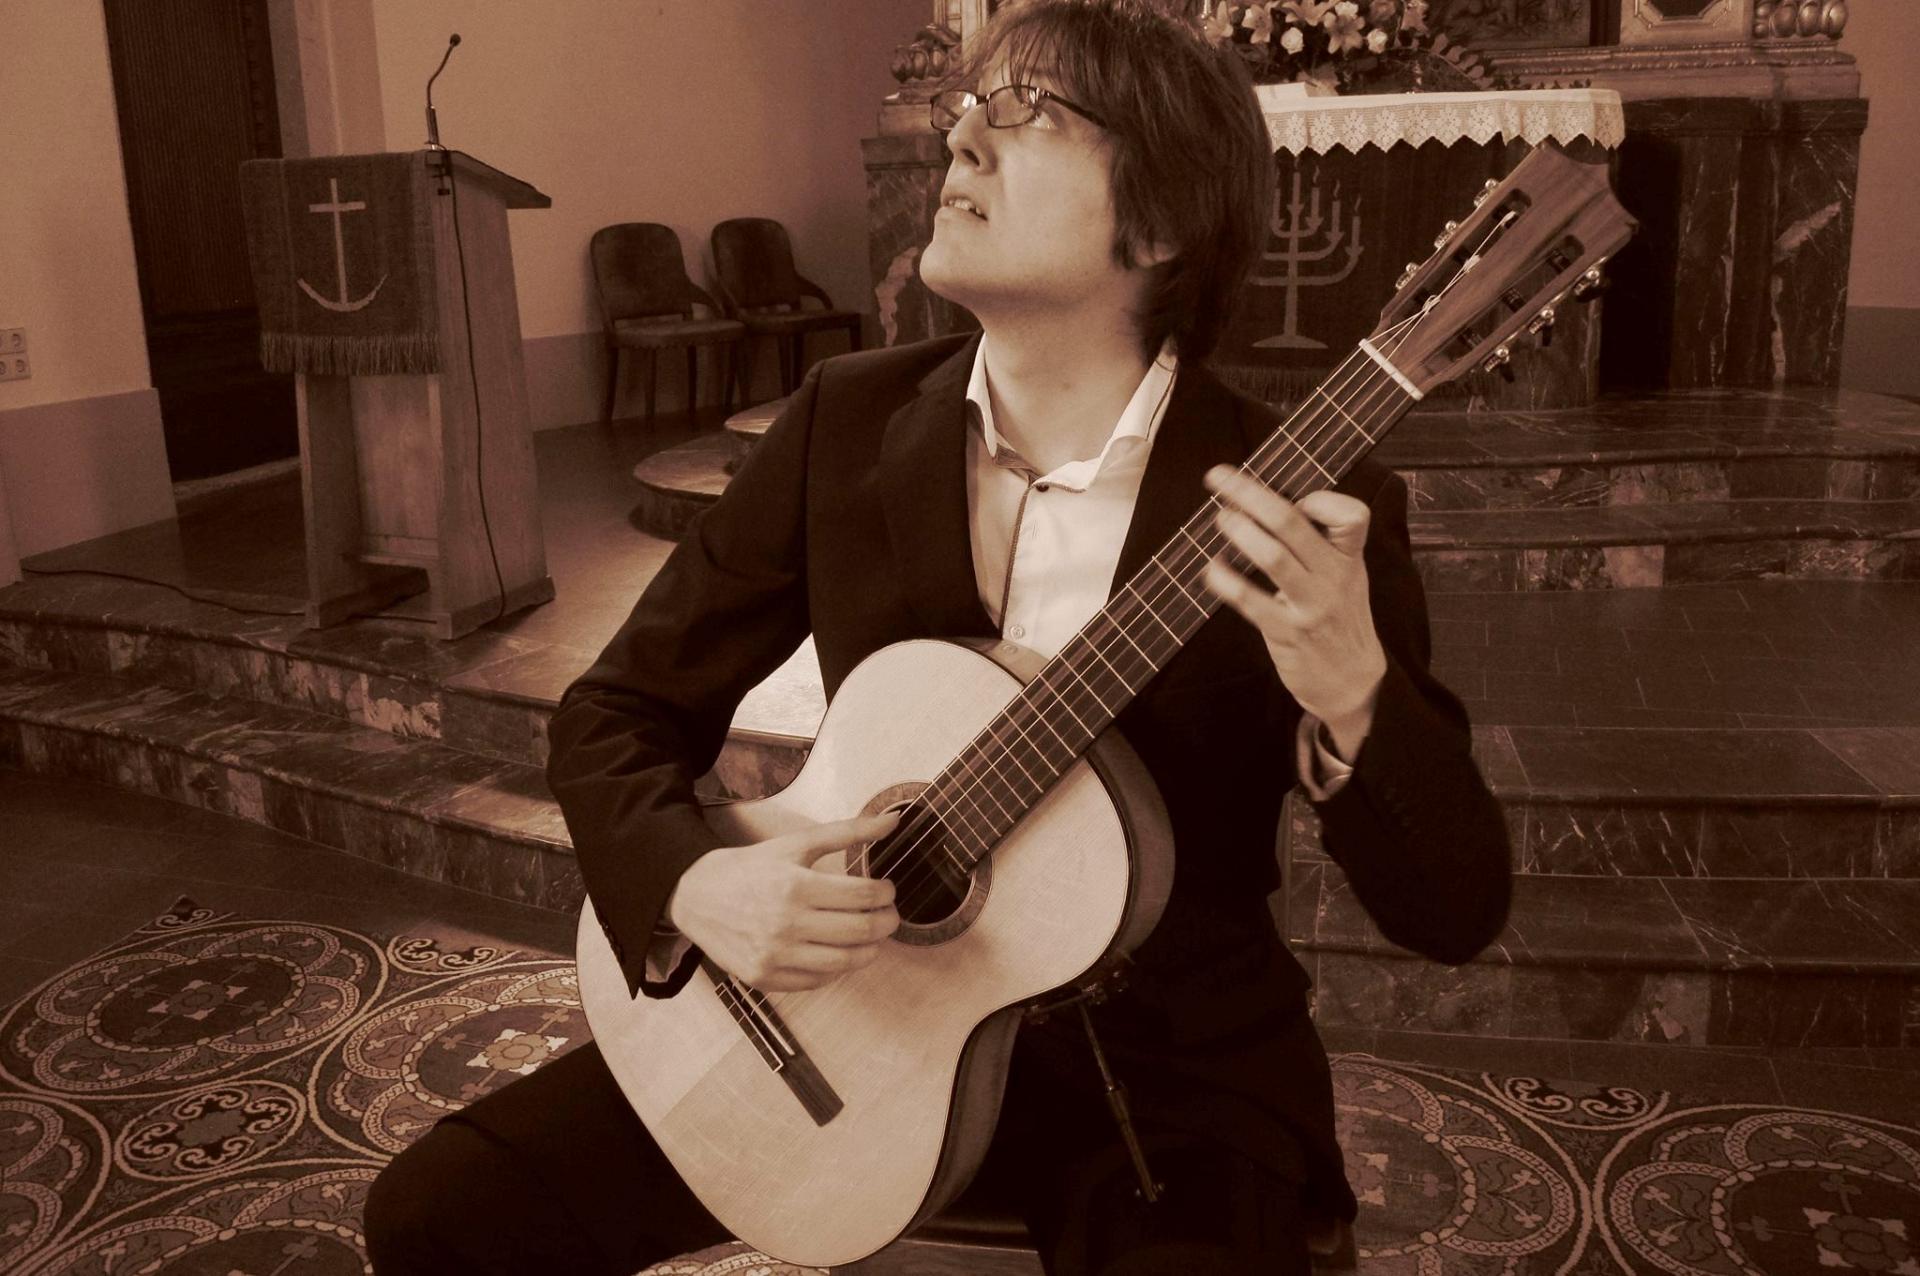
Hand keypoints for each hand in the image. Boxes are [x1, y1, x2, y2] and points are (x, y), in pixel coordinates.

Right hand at [666, 812, 900, 991]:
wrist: (696, 894)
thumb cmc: (752, 867)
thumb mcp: (796, 844)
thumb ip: (848, 832)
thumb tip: (894, 820)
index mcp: (795, 886)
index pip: (862, 895)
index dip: (886, 894)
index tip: (888, 891)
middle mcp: (785, 924)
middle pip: (859, 931)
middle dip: (886, 922)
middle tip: (890, 915)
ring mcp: (773, 955)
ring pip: (843, 962)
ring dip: (869, 951)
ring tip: (872, 938)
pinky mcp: (763, 978)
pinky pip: (816, 981)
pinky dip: (836, 969)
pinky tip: (840, 952)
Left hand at [1202, 466, 1386, 757]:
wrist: (1354, 682)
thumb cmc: (1339, 620)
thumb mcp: (1346, 576)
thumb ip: (1321, 544)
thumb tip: (1268, 504)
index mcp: (1349, 558)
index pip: (1351, 514)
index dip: (1321, 497)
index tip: (1292, 493)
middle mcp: (1333, 577)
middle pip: (1293, 523)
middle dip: (1251, 494)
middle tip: (1219, 477)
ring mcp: (1311, 605)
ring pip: (1273, 557)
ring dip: (1240, 532)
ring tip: (1219, 518)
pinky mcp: (1287, 632)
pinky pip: (1250, 601)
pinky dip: (1226, 581)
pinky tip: (1211, 568)